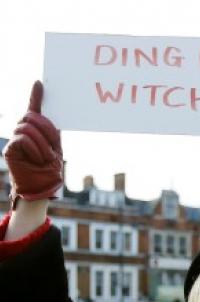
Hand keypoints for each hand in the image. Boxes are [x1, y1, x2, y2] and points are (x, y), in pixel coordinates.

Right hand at [2, 81, 62, 207]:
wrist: (42, 187)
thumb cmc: (49, 170)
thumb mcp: (56, 148)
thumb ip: (52, 132)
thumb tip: (52, 116)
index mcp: (36, 130)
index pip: (35, 109)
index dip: (36, 96)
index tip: (39, 83)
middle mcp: (23, 131)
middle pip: (31, 116)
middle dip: (46, 129)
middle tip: (52, 146)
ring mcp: (15, 139)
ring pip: (27, 127)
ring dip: (42, 143)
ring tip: (46, 157)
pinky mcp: (10, 149)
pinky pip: (22, 139)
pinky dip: (34, 148)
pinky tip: (37, 159)